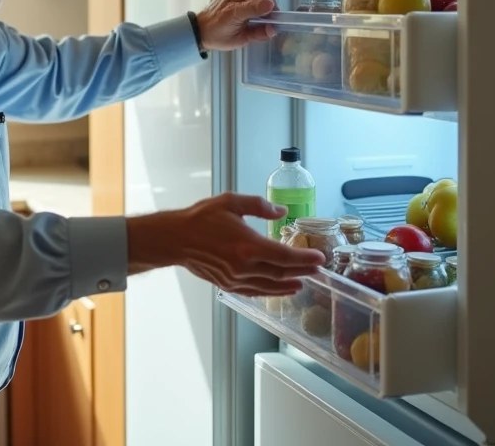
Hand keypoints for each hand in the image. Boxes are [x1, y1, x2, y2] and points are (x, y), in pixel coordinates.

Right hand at [128, 192, 325, 296]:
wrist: (175, 239)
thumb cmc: (201, 218)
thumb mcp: (231, 202)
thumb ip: (259, 206)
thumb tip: (281, 212)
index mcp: (247, 245)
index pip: (284, 256)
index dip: (305, 259)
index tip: (319, 258)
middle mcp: (244, 266)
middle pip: (281, 273)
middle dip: (302, 271)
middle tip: (317, 269)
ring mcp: (236, 279)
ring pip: (270, 286)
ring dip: (289, 284)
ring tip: (303, 281)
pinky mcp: (228, 285)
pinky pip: (255, 291)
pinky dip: (271, 291)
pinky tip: (280, 289)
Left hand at [195, 0, 277, 50]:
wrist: (201, 29)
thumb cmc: (217, 34)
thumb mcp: (239, 38)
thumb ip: (258, 33)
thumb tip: (273, 28)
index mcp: (238, 0)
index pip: (264, 1)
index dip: (272, 12)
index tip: (275, 22)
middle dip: (269, 8)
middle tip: (268, 21)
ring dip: (263, 4)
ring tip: (258, 18)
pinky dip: (257, 1)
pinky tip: (251, 12)